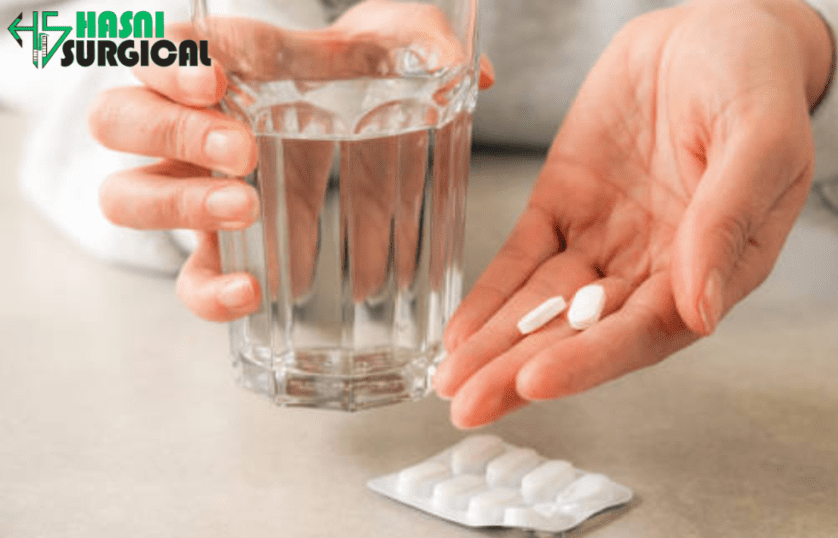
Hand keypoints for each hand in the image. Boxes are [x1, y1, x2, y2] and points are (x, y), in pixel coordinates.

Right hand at [88, 2, 493, 320]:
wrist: (375, 132)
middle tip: (241, 150)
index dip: (171, 59)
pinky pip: (188, 278)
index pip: (169, 47)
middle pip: (121, 117)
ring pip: (128, 195)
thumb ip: (434, 49)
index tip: (215, 78)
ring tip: (245, 208)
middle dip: (172, 134)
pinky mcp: (221, 251)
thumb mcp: (403, 48)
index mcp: (231, 66)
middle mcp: (195, 126)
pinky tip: (252, 291)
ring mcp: (197, 190)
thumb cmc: (372, 81)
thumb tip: (474, 74)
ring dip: (178, 206)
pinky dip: (207, 291)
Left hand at [433, 0, 833, 426]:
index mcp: (714, 267)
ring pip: (546, 306)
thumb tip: (701, 312)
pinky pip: (523, 258)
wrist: (712, 28)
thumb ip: (728, 219)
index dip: (593, 359)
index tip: (537, 380)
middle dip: (524, 371)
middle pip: (585, 334)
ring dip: (497, 345)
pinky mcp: (565, 204)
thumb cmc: (756, 81)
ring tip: (450, 381)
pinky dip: (490, 295)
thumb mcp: (761, 139)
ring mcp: (606, 239)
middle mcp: (655, 268)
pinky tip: (460, 331)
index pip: (648, 330)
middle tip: (469, 404)